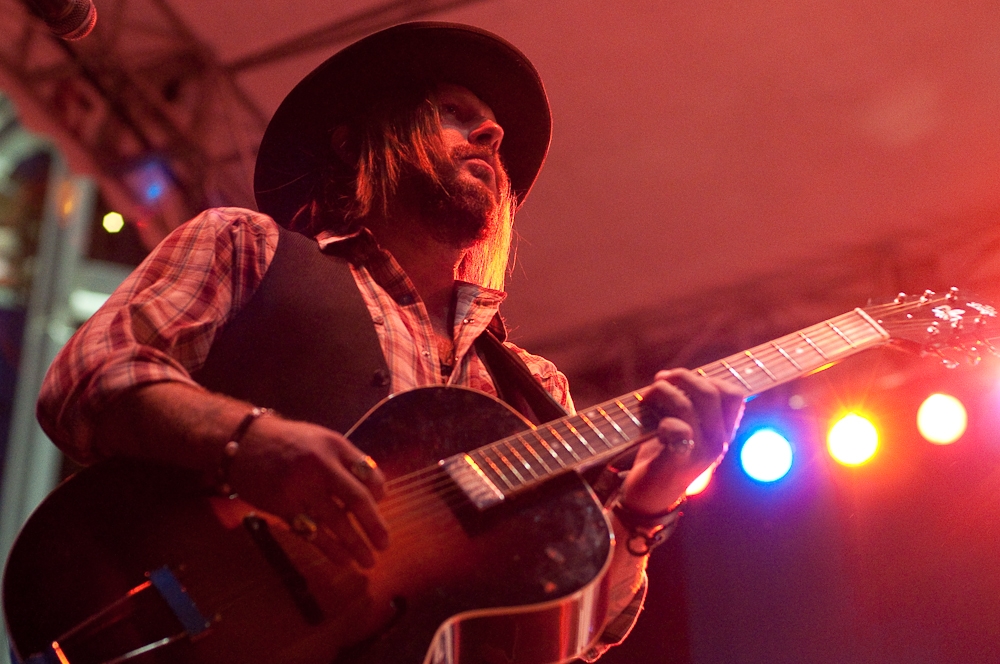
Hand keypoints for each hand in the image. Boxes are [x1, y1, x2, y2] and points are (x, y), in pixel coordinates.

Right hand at [230, 415, 388, 567]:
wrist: (242, 443)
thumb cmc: (287, 441)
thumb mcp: (320, 439)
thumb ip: (344, 461)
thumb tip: (372, 493)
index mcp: (335, 446)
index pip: (368, 474)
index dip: (380, 493)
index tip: (381, 506)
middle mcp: (321, 465)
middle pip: (356, 499)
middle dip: (374, 525)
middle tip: (385, 544)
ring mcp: (301, 487)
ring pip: (335, 522)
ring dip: (354, 544)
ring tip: (368, 561)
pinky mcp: (283, 506)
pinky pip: (311, 532)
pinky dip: (329, 549)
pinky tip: (341, 560)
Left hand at [620, 369, 744, 514]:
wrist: (650, 498)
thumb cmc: (663, 455)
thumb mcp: (683, 428)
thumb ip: (686, 404)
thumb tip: (673, 376)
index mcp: (723, 432)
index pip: (734, 395)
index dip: (709, 378)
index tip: (682, 380)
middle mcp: (718, 442)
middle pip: (710, 393)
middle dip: (682, 378)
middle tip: (660, 379)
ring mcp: (701, 453)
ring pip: (687, 405)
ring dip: (662, 392)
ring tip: (647, 395)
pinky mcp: (679, 461)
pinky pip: (676, 428)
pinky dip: (658, 419)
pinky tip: (650, 424)